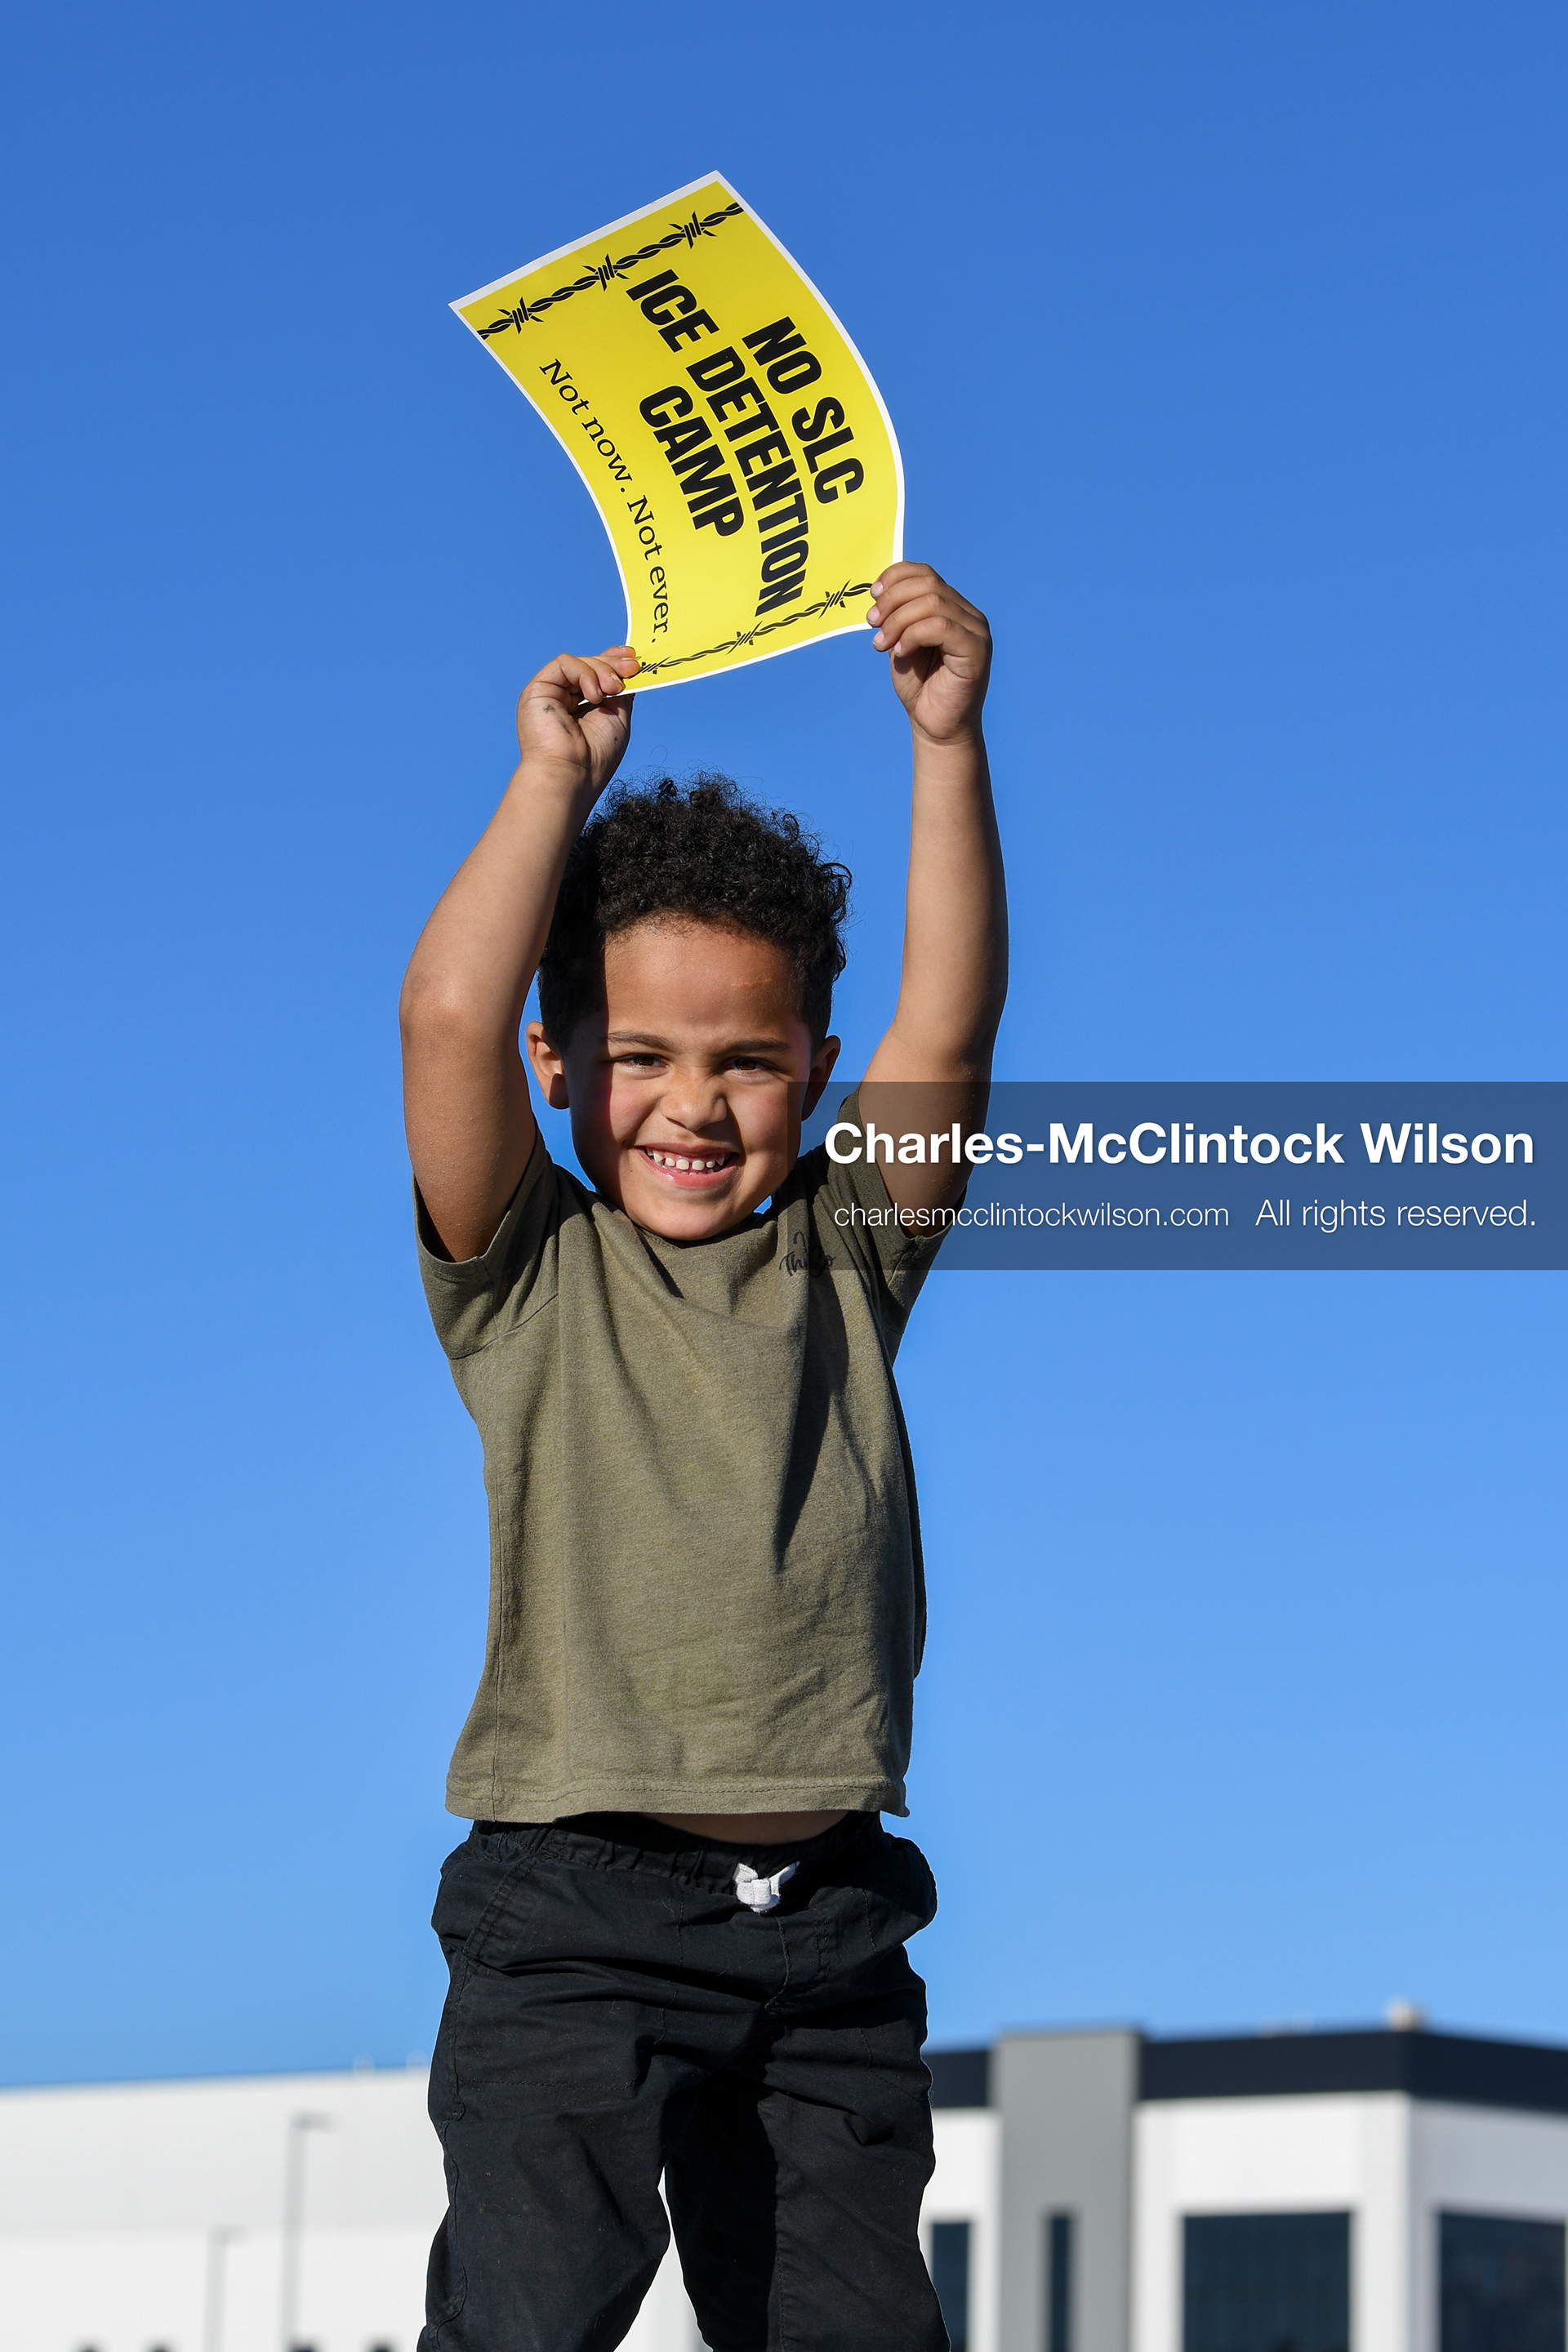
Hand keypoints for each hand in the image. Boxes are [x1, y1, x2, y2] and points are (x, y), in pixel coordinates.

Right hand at [515, 646, 638, 795]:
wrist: (571, 774)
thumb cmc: (595, 756)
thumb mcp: (618, 717)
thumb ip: (621, 692)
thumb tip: (627, 670)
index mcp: (580, 708)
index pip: (595, 675)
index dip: (613, 660)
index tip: (632, 658)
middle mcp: (563, 699)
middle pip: (589, 665)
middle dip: (612, 663)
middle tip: (631, 668)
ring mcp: (550, 693)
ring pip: (579, 663)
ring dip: (602, 670)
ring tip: (612, 690)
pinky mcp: (538, 689)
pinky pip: (565, 663)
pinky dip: (585, 674)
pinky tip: (594, 695)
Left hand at [867, 564, 989, 744]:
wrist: (936, 728)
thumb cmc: (920, 688)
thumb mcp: (900, 644)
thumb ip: (896, 618)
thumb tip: (878, 592)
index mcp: (953, 609)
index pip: (925, 574)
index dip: (895, 577)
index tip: (872, 596)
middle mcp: (969, 616)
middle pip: (928, 584)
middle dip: (892, 600)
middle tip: (872, 623)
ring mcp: (976, 632)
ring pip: (932, 603)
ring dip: (898, 620)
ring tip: (881, 643)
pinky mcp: (976, 651)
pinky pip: (941, 627)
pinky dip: (913, 635)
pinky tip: (900, 652)